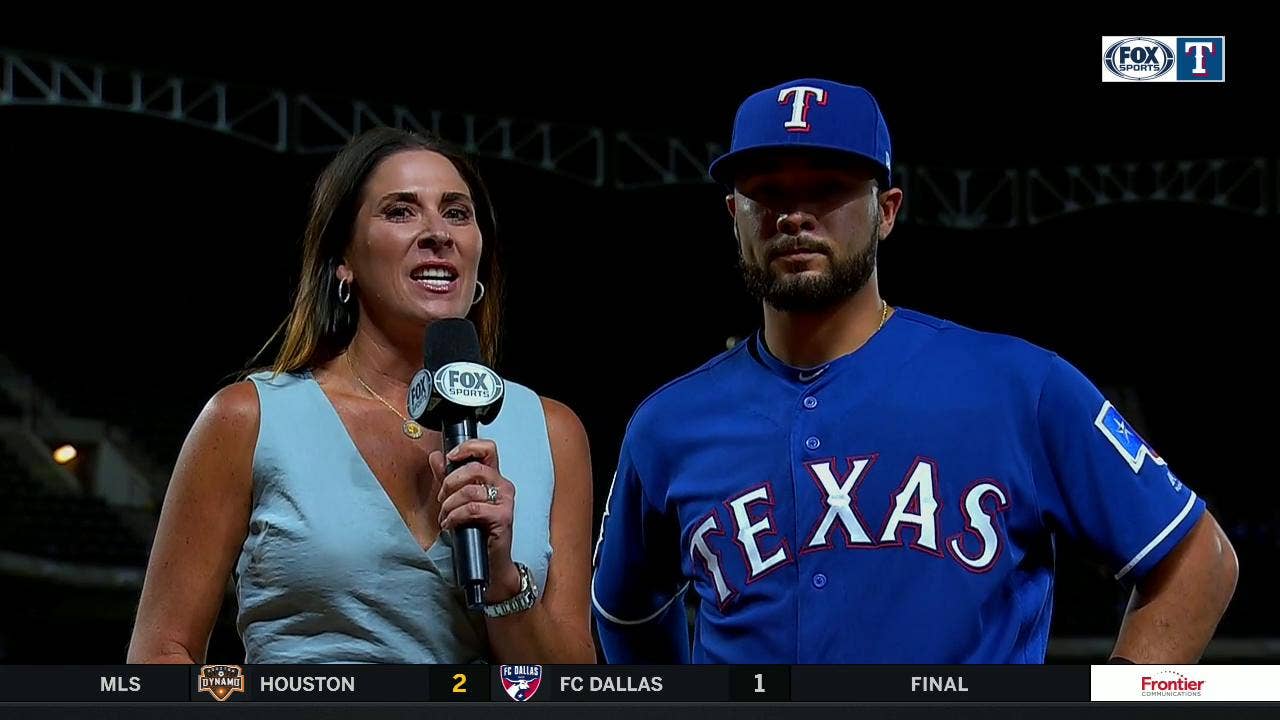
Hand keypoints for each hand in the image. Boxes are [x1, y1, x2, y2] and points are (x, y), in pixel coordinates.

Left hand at [430, 439, 521, 601]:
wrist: (490, 563)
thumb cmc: (476, 531)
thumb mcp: (457, 500)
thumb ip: (447, 477)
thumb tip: (436, 456)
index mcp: (494, 477)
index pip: (488, 449)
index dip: (468, 448)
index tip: (450, 457)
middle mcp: (503, 486)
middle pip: (475, 468)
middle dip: (450, 482)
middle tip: (442, 497)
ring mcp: (505, 502)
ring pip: (470, 490)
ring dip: (449, 504)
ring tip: (445, 516)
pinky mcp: (503, 517)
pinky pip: (472, 509)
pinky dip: (455, 516)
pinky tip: (451, 524)